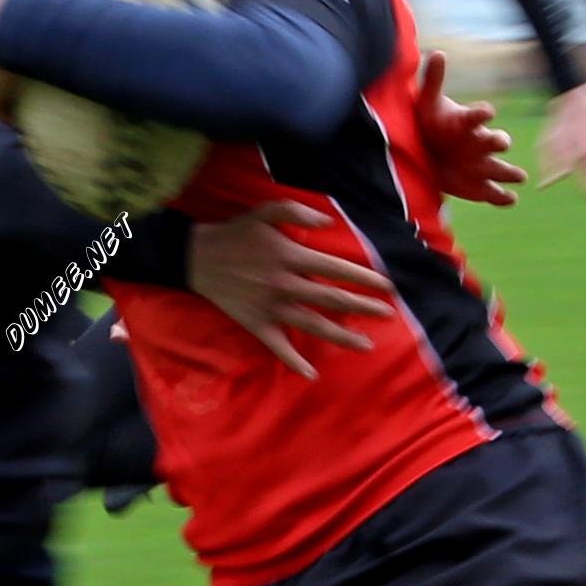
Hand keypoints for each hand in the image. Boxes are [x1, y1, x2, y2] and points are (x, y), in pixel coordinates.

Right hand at [188, 202, 392, 376]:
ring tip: (367, 346)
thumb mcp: (265, 212)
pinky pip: (278, 347)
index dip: (364, 279)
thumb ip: (297, 211)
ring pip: (313, 326)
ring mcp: (271, 308)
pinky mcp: (256, 324)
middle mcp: (285, 285)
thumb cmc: (236, 234)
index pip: (336, 270)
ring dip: (342, 337)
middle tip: (388, 315)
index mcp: (290, 256)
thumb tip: (329, 222)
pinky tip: (312, 374)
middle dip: (363, 308)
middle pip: (331, 300)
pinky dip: (294, 362)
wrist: (198, 258)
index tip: (387, 287)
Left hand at [407, 50, 519, 204]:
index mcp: (468, 124)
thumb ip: (433, 80)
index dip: (481, 113)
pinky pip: (495, 194)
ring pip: (502, 170)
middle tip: (501, 142)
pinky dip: (503, 198)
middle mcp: (481, 144)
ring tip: (520, 176)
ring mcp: (483, 166)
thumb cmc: (433, 125)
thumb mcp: (427, 103)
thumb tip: (438, 52)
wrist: (428, 154)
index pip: (477, 116)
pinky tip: (510, 199)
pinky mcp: (480, 188)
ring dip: (510, 172)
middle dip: (498, 141)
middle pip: (495, 141)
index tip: (486, 111)